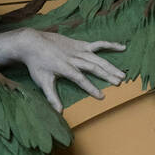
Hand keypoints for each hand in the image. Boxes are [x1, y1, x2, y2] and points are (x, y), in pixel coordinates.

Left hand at [0, 28, 125, 113]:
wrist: (32, 42)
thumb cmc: (36, 64)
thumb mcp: (42, 81)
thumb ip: (51, 97)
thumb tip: (59, 112)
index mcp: (65, 68)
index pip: (81, 79)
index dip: (91, 88)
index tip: (101, 96)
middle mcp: (74, 58)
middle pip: (93, 67)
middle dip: (106, 75)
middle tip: (119, 83)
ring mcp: (78, 50)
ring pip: (98, 58)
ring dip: (110, 66)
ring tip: (122, 74)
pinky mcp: (80, 44)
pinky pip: (97, 44)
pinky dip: (109, 45)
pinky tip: (122, 47)